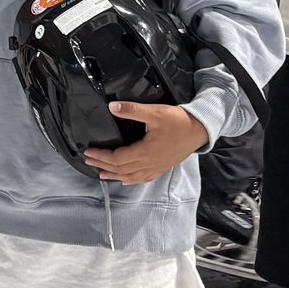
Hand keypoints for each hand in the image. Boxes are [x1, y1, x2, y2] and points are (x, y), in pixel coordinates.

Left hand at [84, 102, 208, 183]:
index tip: (88, 151)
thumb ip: (132, 110)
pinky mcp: (162, 168)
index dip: (101, 156)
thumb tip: (112, 107)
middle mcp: (149, 163)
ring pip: (131, 177)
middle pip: (121, 169)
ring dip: (114, 175)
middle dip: (103, 165)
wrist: (200, 130)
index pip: (117, 158)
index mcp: (145, 151)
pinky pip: (143, 179)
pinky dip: (131, 180)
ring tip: (101, 173)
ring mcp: (156, 168)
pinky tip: (126, 180)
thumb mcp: (154, 112)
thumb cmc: (178, 121)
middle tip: (88, 160)